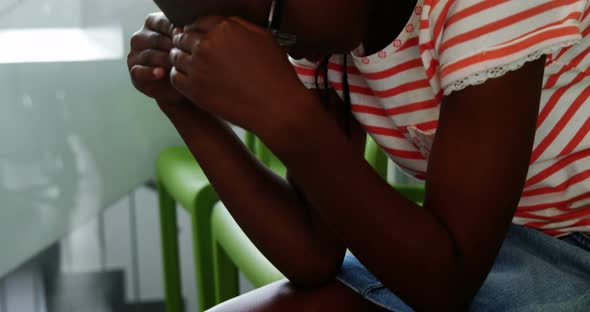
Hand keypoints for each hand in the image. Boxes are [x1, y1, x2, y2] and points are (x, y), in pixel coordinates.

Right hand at [128, 12, 187, 107]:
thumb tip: (181, 32)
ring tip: (179, 66)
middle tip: (187, 56)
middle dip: (173, 48)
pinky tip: (161, 73)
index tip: (192, 39)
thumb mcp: (186, 45)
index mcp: (152, 23)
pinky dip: (150, 72)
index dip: (177, 32)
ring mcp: (134, 54)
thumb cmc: (186, 60)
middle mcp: (140, 37)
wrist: (182, 86)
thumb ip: (182, 35)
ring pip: (150, 55)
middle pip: (157, 40)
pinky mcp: (134, 72)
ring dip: (165, 61)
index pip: (163, 22)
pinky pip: (139, 71)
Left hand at [169, 16, 305, 132]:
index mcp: (225, 28)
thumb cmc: (275, 74)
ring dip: (181, 59)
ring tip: (192, 67)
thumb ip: (240, 25)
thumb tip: (223, 23)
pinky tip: (191, 80)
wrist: (277, 108)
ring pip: (175, 56)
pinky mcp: (194, 89)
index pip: (198, 22)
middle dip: (186, 43)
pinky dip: (180, 76)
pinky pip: (175, 77)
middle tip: (192, 53)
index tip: (197, 37)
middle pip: (183, 37)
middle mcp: (208, 44)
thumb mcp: (264, 38)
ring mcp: (198, 67)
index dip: (196, 30)